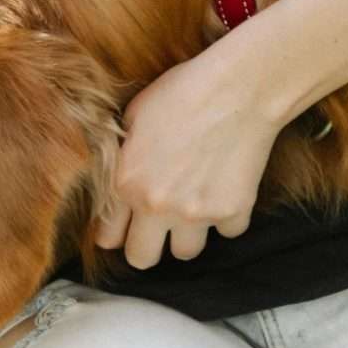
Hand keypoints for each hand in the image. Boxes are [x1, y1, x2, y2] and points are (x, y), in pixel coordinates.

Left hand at [93, 46, 286, 268]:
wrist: (238, 88)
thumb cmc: (183, 92)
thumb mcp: (133, 117)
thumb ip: (120, 159)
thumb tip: (114, 181)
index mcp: (126, 183)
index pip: (109, 238)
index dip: (117, 232)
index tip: (128, 226)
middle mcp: (157, 206)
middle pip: (143, 259)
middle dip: (148, 245)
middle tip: (160, 226)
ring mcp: (197, 213)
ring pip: (186, 253)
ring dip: (188, 234)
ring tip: (195, 208)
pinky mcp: (233, 211)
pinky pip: (228, 232)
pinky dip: (228, 218)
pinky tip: (226, 191)